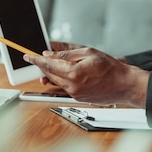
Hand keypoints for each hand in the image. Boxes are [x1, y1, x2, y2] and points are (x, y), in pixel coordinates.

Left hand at [23, 47, 148, 106]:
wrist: (124, 84)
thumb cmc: (111, 68)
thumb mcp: (88, 53)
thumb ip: (66, 53)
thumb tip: (49, 54)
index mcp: (73, 73)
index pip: (48, 65)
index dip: (36, 59)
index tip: (27, 56)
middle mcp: (72, 86)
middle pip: (50, 74)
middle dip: (44, 65)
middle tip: (40, 57)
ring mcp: (74, 94)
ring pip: (56, 81)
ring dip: (54, 73)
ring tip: (57, 63)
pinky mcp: (78, 98)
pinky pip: (64, 87)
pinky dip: (63, 79)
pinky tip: (69, 72)